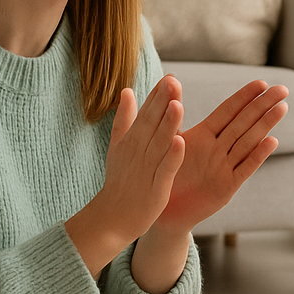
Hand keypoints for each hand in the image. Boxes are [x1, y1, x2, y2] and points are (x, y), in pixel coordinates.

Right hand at [65, 78, 184, 273]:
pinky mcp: (155, 187)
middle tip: (174, 80)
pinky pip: (165, 169)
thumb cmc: (120, 180)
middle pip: (151, 123)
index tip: (170, 76)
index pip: (145, 113)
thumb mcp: (118, 146)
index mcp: (131, 140)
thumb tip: (127, 91)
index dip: (157, 95)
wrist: (112, 218)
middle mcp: (137, 151)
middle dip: (162, 102)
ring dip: (168, 124)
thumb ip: (124, 119)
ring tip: (178, 105)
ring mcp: (146, 168)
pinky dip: (172, 156)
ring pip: (159, 143)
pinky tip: (181, 142)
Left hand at [156, 78, 286, 233]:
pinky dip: (258, 155)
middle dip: (263, 106)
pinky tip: (272, 141)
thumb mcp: (166, 141)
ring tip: (282, 108)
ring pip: (249, 141)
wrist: (163, 212)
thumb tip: (171, 79)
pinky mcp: (227, 187)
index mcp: (204, 136)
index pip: (228, 111)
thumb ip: (171, 113)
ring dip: (266, 125)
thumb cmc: (164, 175)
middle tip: (283, 89)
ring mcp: (224, 167)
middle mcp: (218, 149)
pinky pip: (244, 169)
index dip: (244, 97)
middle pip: (244, 123)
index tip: (262, 83)